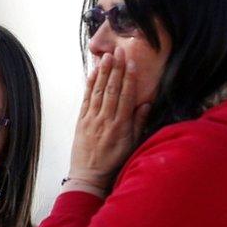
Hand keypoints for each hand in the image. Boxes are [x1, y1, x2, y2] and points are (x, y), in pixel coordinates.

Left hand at [67, 48, 150, 191]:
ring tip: (107, 56)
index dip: (129, 78)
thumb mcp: (131, 145)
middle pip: (112, 90)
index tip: (131, 63)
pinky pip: (86, 99)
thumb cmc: (113, 162)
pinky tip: (93, 72)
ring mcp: (91, 119)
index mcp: (120, 126)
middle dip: (116, 69)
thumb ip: (139, 123)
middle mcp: (105, 120)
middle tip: (119, 51)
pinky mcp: (81, 121)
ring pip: (98, 91)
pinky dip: (89, 85)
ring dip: (103, 72)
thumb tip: (146, 103)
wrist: (89, 176)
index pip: (125, 97)